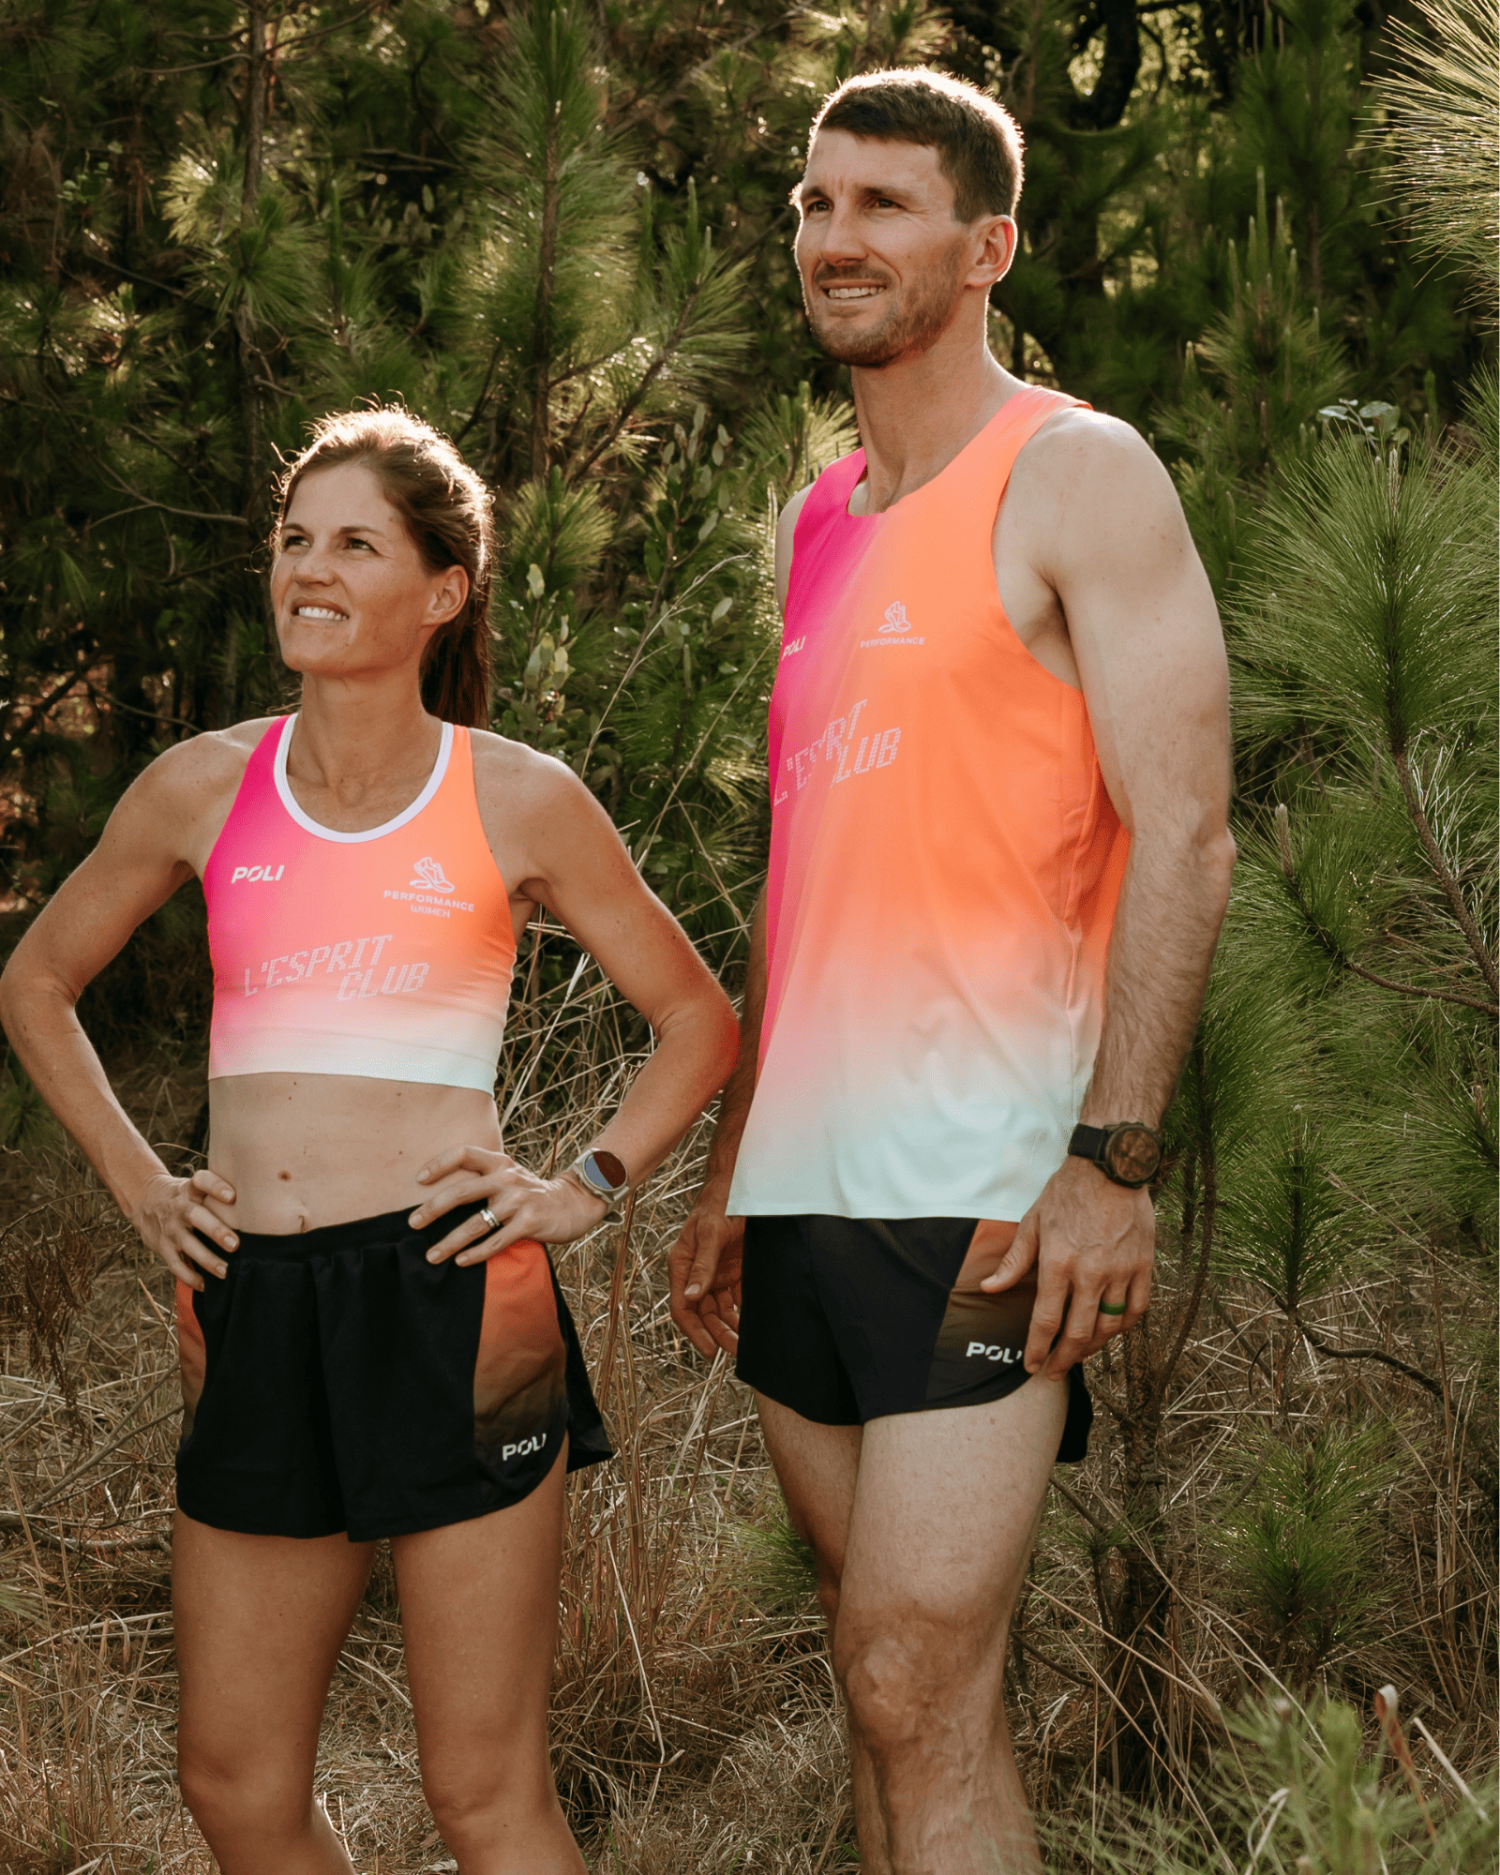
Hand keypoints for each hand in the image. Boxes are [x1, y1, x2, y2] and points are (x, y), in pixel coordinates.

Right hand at [128, 1168, 237, 1289]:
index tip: (232, 1196)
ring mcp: (170, 1228)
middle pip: (196, 1216)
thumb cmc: (187, 1195)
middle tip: (236, 1244)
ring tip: (226, 1272)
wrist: (146, 1200)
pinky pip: (176, 1265)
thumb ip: (219, 1191)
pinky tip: (206, 1285)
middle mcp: (180, 1207)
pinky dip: (190, 1277)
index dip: (215, 1187)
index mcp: (190, 1189)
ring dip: (207, 1260)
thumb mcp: (196, 1185)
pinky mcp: (163, 1247)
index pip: (201, 1181)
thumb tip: (261, 1200)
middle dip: (216, 1231)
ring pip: (187, 1244)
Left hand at [410, 1144, 607, 1264]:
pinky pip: (496, 1241)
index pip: (464, 1153)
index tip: (419, 1180)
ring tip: (432, 1256)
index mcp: (500, 1163)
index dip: (439, 1163)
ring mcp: (519, 1201)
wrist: (574, 1203)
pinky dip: (476, 1254)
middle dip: (433, 1208)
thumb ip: (483, 1178)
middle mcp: (507, 1179)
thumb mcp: (510, 1176)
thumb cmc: (531, 1192)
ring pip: (476, 1223)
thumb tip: (440, 1195)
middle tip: (412, 1223)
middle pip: (462, 1192)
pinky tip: (461, 1262)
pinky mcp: (530, 1222)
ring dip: (450, 1242)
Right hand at [668, 1171, 742, 1359]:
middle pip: (702, 1313)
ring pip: (720, 1310)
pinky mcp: (735, 1270)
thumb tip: (692, 1296)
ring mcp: (716, 1272)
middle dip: (716, 1334)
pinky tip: (752, 1324)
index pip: (682, 1305)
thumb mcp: (711, 1231)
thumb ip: (703, 1264)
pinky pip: (736, 1298)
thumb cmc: (720, 1200)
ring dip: (730, 1327)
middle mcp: (697, 1272)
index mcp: (682, 1263)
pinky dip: (742, 1312)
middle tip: (734, 1351)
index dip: (694, 1331)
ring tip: (745, 1344)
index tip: (708, 1350)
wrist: (744, 1182)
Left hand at [981, 1156, 1153, 1379]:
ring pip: (1108, 1326)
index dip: (1037, 1349)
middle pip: (1078, 1333)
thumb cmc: (1067, 1192)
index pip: (1045, 1320)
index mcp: (1058, 1263)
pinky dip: (1122, 1327)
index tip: (1031, 1366)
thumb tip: (991, 1288)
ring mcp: (1120, 1271)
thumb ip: (1014, 1261)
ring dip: (1093, 1347)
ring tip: (1079, 1355)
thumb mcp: (1033, 1222)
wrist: (1111, 1167)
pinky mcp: (1142, 1266)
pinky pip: (1135, 1309)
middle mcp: (1090, 1273)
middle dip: (1063, 1359)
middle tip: (1053, 1372)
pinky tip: (1110, 1331)